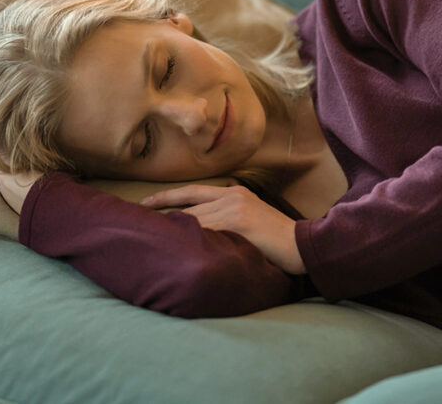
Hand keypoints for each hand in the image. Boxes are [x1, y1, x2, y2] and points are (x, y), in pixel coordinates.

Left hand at [141, 185, 305, 274]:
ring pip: (194, 221)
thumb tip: (202, 227)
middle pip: (188, 207)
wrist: (302, 245)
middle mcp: (232, 196)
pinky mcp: (238, 222)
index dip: (166, 197)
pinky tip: (176, 249)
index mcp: (234, 192)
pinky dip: (190, 240)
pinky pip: (206, 232)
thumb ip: (228, 215)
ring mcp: (234, 208)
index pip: (191, 192)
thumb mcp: (251, 218)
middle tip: (139, 225)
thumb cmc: (277, 238)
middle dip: (163, 217)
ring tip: (153, 243)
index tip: (145, 204)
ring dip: (174, 233)